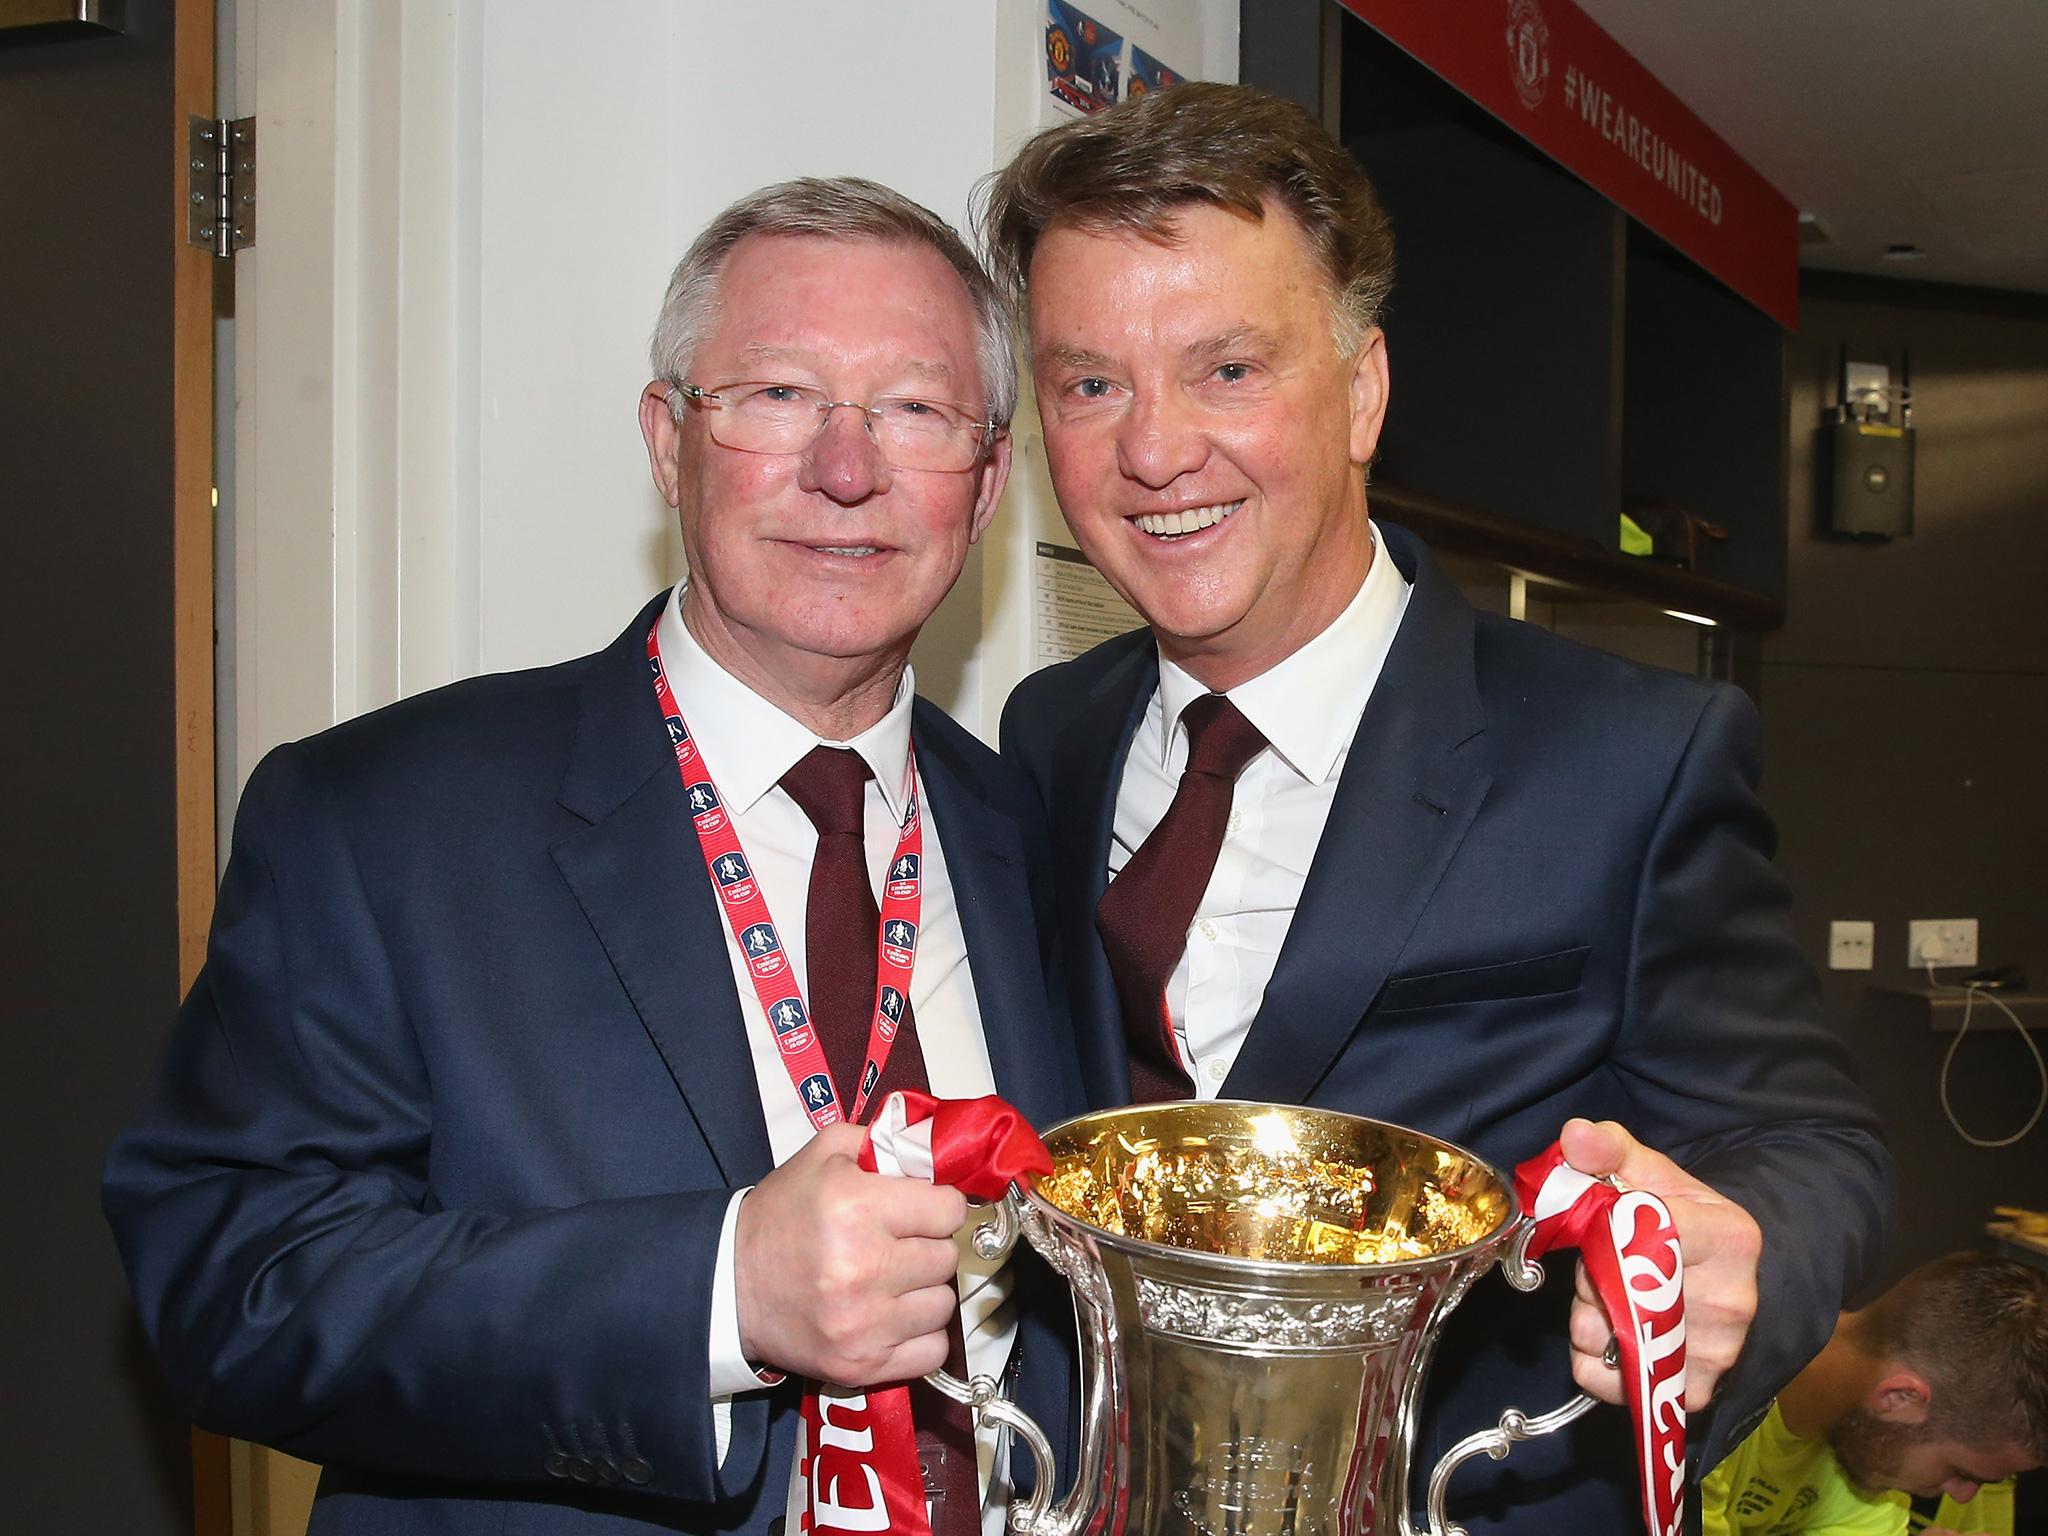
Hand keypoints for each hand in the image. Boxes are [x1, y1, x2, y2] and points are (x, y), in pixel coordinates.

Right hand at [734, 1122, 968, 1386]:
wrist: (729, 1284)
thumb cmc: (783, 1214)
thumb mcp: (825, 1154)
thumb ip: (887, 1140)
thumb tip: (943, 1149)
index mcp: (855, 1207)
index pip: (948, 1210)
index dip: (936, 1205)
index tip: (918, 1210)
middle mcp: (862, 1267)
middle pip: (947, 1257)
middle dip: (928, 1246)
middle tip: (896, 1244)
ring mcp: (862, 1324)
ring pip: (943, 1304)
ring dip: (924, 1291)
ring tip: (890, 1281)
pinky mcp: (860, 1364)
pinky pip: (932, 1351)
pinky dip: (919, 1336)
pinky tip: (891, 1317)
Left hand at [1559, 1117, 1761, 1411]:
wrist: (1716, 1268)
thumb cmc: (1680, 1216)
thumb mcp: (1649, 1171)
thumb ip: (1609, 1147)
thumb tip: (1575, 1136)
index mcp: (1729, 1237)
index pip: (1655, 1233)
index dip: (1608, 1230)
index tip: (1603, 1223)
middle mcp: (1732, 1300)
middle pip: (1625, 1292)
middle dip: (1593, 1275)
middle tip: (1601, 1261)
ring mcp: (1717, 1351)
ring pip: (1613, 1338)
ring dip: (1589, 1317)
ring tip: (1608, 1295)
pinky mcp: (1696, 1389)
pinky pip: (1615, 1383)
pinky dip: (1594, 1362)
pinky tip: (1607, 1332)